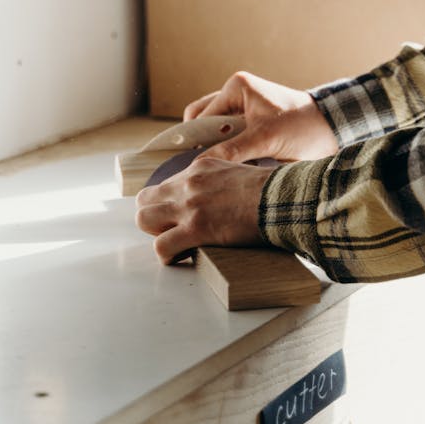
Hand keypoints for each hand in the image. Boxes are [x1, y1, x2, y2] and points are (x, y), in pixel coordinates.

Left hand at [135, 154, 274, 264]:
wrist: (281, 198)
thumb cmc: (268, 190)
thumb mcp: (237, 172)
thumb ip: (218, 181)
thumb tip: (217, 198)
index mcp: (200, 166)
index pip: (166, 184)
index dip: (168, 203)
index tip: (178, 215)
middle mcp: (189, 182)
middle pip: (145, 199)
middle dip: (154, 216)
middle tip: (172, 229)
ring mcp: (190, 205)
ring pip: (144, 219)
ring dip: (156, 233)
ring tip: (175, 241)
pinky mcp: (195, 228)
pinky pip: (161, 246)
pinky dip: (167, 255)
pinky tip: (181, 257)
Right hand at [183, 71, 338, 163]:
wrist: (332, 130)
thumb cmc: (303, 126)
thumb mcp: (265, 139)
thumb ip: (231, 150)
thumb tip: (199, 165)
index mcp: (236, 87)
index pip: (201, 116)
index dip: (193, 141)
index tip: (185, 165)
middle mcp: (236, 95)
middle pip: (202, 122)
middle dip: (202, 144)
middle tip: (202, 168)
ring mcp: (242, 110)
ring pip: (214, 133)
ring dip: (215, 150)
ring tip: (218, 169)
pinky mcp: (250, 126)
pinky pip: (228, 139)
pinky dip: (226, 153)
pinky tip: (230, 168)